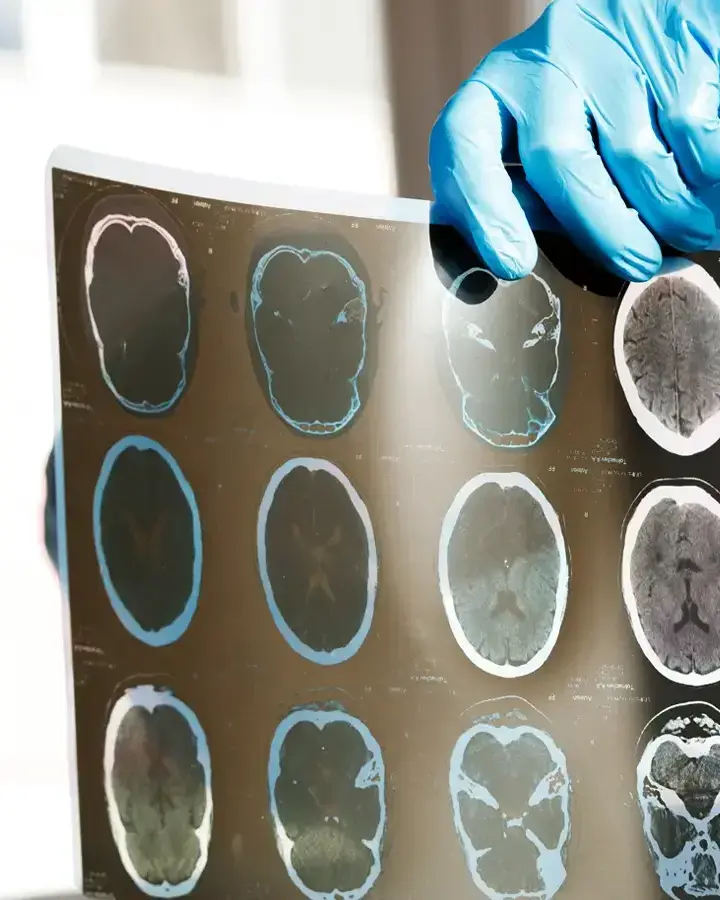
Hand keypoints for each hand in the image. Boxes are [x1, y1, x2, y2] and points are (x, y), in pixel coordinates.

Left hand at [429, 0, 719, 280]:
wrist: (662, 21)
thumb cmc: (596, 113)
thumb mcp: (551, 147)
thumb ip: (540, 199)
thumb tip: (529, 265)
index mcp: (495, 93)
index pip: (463, 142)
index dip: (482, 207)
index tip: (513, 263)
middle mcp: (545, 63)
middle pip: (559, 162)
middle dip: (604, 231)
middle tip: (639, 263)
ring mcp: (609, 48)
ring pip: (634, 156)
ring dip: (668, 212)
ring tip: (691, 229)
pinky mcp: (674, 41)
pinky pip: (691, 131)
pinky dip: (706, 173)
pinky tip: (706, 179)